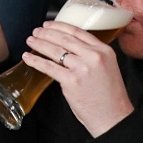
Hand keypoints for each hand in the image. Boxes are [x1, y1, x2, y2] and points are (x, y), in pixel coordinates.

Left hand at [22, 21, 134, 136]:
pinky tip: (28, 58)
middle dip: (46, 33)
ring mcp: (82, 68)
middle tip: (36, 31)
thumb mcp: (108, 67)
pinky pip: (49, 67)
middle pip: (64, 39)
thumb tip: (71, 50)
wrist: (113, 117)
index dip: (60, 26)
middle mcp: (94, 56)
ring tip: (31, 41)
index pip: (78, 32)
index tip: (49, 24)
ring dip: (39, 44)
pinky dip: (36, 61)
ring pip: (55, 50)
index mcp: (104, 50)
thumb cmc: (110, 97)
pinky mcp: (71, 81)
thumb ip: (93, 56)